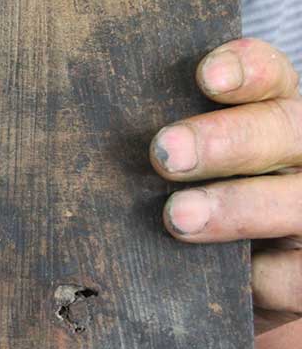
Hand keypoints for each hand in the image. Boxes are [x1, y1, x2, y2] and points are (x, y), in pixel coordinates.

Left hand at [150, 38, 301, 334]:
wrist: (219, 278)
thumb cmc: (178, 198)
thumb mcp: (174, 162)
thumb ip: (152, 138)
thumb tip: (71, 124)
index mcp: (268, 110)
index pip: (269, 75)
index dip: (245, 70)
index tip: (205, 77)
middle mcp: (300, 153)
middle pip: (285, 129)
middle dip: (225, 140)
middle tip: (164, 153)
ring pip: (298, 202)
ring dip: (237, 208)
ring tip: (177, 217)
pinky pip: (300, 276)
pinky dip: (264, 276)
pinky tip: (226, 276)